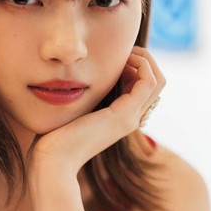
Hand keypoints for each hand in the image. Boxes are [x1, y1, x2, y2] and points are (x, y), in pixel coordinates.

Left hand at [29, 46, 164, 179]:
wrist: (52, 161)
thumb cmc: (53, 138)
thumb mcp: (71, 109)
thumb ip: (80, 96)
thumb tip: (74, 78)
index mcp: (120, 119)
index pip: (143, 88)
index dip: (134, 66)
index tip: (114, 57)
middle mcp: (130, 120)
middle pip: (155, 83)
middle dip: (143, 59)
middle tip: (123, 50)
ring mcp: (130, 119)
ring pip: (157, 80)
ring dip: (144, 59)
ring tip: (124, 52)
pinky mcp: (124, 115)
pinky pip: (149, 81)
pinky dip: (141, 63)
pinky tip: (121, 58)